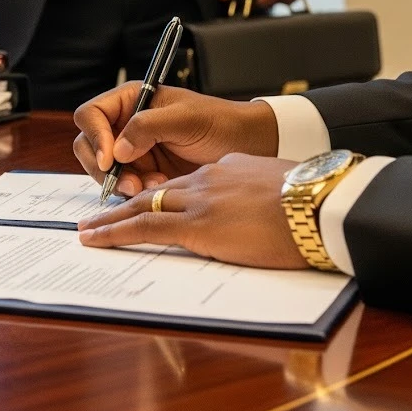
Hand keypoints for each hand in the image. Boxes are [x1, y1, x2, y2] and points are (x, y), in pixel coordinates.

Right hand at [74, 84, 278, 196]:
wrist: (247, 147)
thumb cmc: (221, 123)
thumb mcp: (185, 118)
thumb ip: (147, 127)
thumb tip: (116, 148)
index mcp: (131, 101)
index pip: (91, 115)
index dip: (95, 136)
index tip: (109, 158)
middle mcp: (126, 125)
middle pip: (89, 146)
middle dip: (104, 167)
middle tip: (130, 182)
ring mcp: (133, 151)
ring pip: (104, 171)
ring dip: (123, 182)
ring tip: (152, 186)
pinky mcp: (143, 173)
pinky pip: (124, 186)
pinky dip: (136, 192)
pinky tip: (159, 189)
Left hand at [77, 154, 308, 269]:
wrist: (323, 205)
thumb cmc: (317, 203)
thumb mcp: (284, 190)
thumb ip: (262, 196)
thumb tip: (264, 213)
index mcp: (229, 171)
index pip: (187, 183)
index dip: (165, 194)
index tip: (152, 203)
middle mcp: (208, 180)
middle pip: (157, 190)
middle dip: (125, 203)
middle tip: (101, 215)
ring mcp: (199, 201)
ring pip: (142, 206)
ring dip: (112, 219)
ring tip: (88, 230)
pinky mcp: (196, 225)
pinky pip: (144, 227)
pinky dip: (114, 232)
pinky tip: (95, 239)